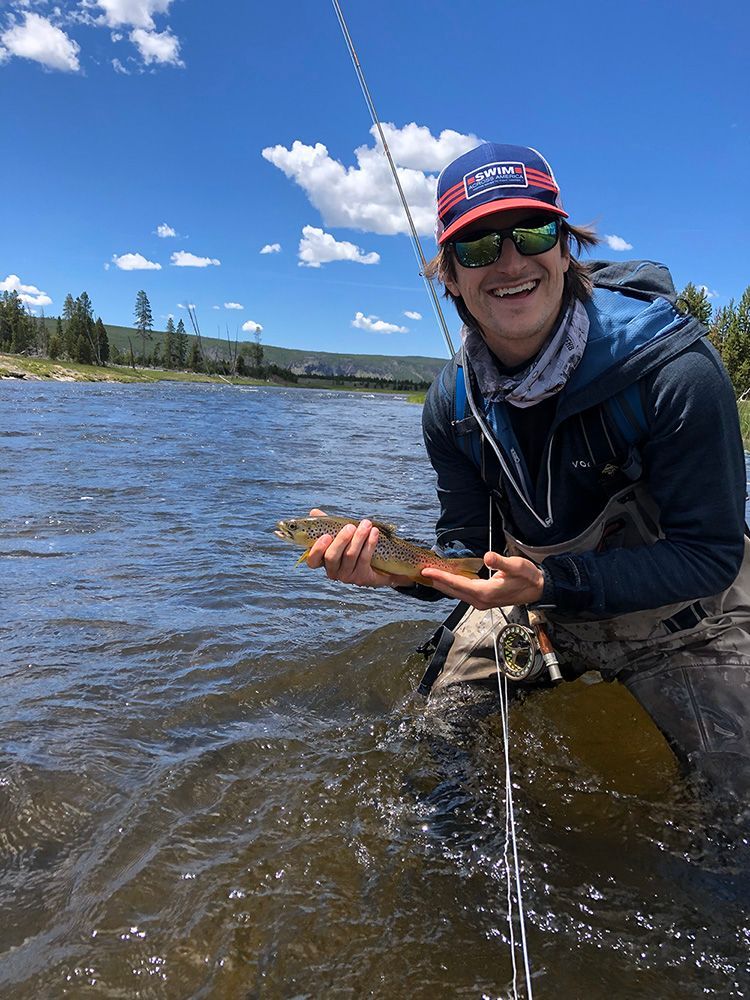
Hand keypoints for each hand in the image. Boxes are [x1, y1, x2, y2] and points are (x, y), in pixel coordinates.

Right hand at [304, 509, 413, 588]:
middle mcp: (333, 571)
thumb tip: (314, 512)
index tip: (326, 535)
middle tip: (350, 526)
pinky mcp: (361, 578)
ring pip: (350, 555)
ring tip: (366, 524)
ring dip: (359, 537)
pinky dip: (370, 543)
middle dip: (341, 540)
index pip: (313, 560)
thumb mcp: (341, 534)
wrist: (382, 563)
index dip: (317, 549)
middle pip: (332, 557)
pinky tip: (374, 532)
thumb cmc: (356, 545)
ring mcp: (347, 577)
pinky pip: (364, 558)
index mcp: (324, 561)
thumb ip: (328, 525)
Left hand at [419, 551, 543, 609]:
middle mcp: (480, 600)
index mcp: (485, 593)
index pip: (457, 584)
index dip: (441, 576)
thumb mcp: (517, 566)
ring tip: (429, 574)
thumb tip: (488, 557)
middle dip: (436, 581)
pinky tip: (446, 579)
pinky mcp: (482, 600)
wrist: (538, 590)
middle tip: (420, 571)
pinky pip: (462, 593)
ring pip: (456, 593)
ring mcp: (481, 602)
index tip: (427, 571)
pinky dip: (452, 586)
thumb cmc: (528, 577)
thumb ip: (501, 562)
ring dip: (442, 584)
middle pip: (452, 591)